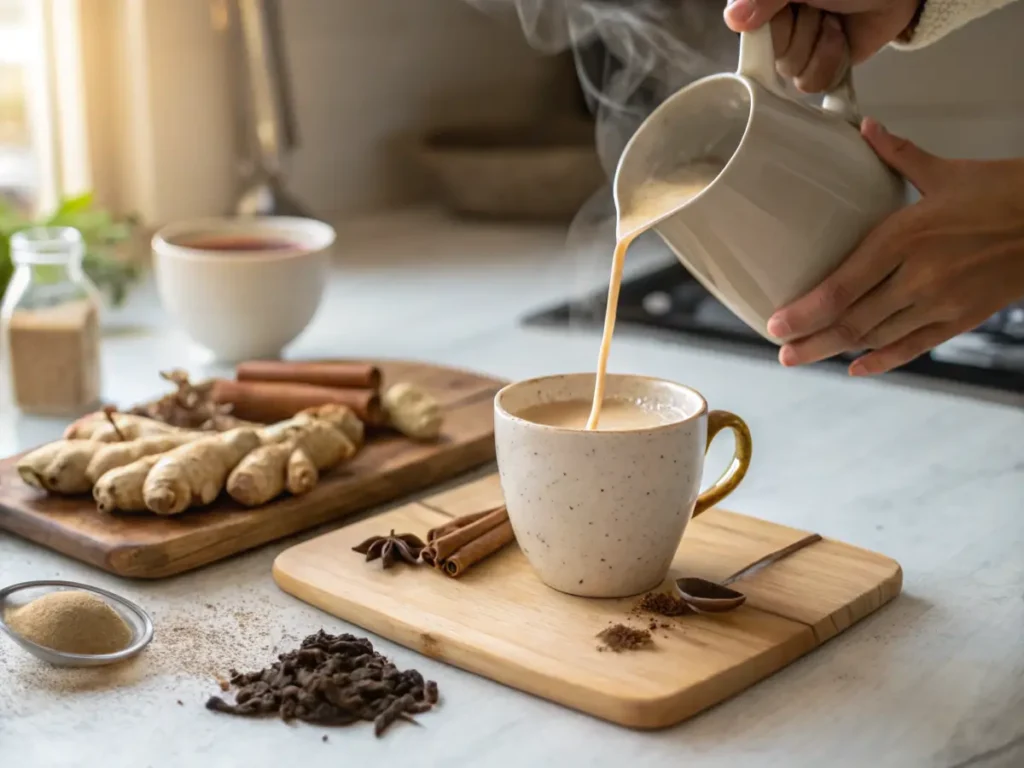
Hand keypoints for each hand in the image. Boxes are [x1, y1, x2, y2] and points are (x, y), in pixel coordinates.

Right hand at [724, 0, 920, 92]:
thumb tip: (733, 18)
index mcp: (765, 2)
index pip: (750, 32)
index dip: (776, 28)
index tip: (792, 9)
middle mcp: (778, 24)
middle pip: (772, 56)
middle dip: (804, 34)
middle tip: (822, 10)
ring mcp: (800, 46)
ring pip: (792, 73)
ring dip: (822, 47)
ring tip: (836, 22)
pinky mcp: (822, 64)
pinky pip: (813, 84)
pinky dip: (832, 63)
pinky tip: (842, 41)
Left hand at [767, 119, 1023, 375]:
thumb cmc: (1005, 193)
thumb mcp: (947, 172)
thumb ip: (899, 155)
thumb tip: (866, 128)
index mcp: (906, 237)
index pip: (842, 287)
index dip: (805, 313)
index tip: (776, 325)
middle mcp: (918, 276)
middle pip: (852, 321)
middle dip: (812, 341)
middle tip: (783, 354)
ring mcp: (940, 303)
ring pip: (877, 338)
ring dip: (838, 352)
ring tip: (806, 357)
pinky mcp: (961, 320)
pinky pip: (913, 348)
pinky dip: (883, 361)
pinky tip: (858, 368)